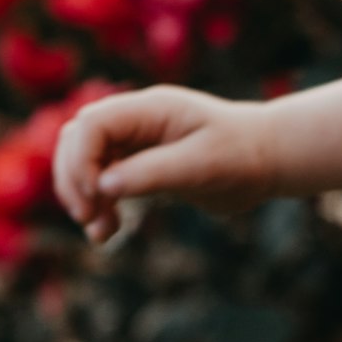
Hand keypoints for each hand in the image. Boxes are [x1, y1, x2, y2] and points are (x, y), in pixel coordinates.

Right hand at [53, 85, 273, 242]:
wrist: (267, 160)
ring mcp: (135, 143)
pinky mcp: (139, 166)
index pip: (91, 123)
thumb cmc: (242, 156)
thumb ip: (153, 173)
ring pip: (83, 162)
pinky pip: (102, 182)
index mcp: (149, 109)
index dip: (81, 160)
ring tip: (100, 232)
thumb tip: (103, 186)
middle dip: (73, 180)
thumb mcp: (203, 165)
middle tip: (88, 218)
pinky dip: (98, 206)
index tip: (97, 197)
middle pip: (76, 139)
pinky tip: (107, 232)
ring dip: (82, 197)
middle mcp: (136, 121)